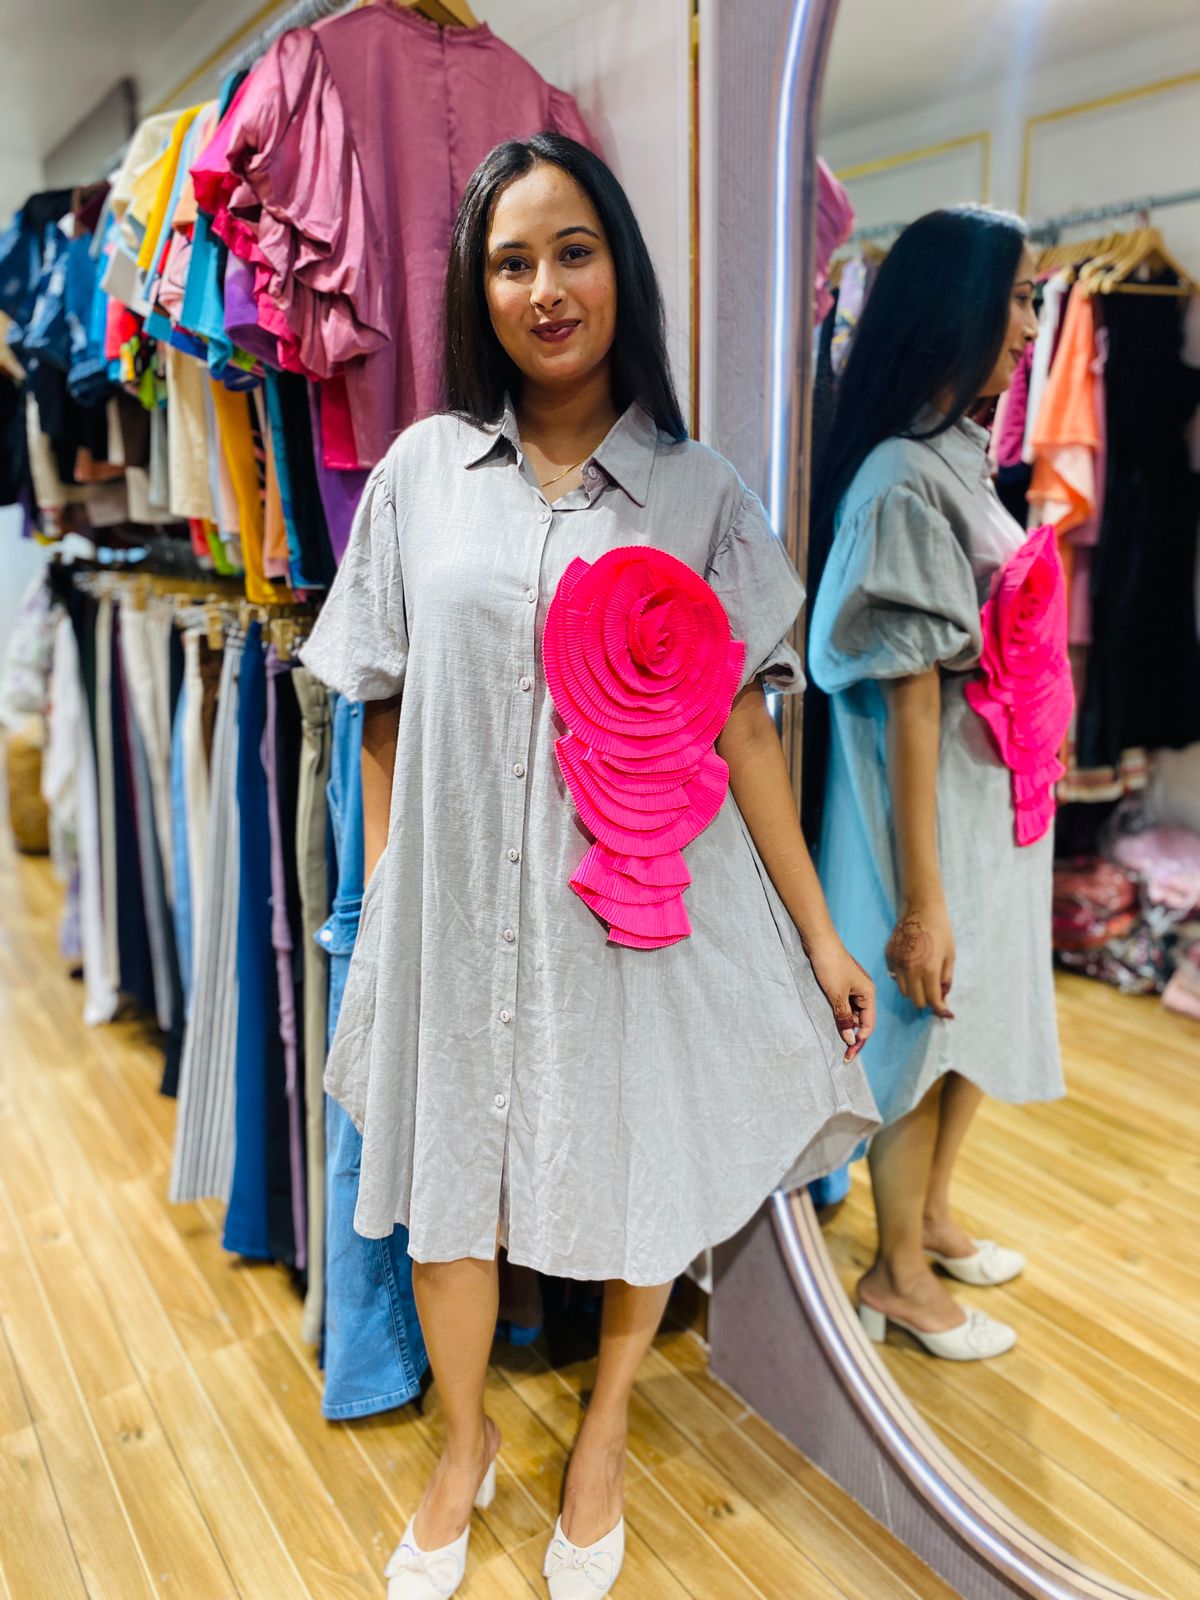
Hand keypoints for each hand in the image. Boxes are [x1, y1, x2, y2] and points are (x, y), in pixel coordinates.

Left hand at [807, 938, 875, 1062]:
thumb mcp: (836, 995)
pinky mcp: (842, 983)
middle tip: (842, 1052)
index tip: (848, 1055)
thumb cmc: (830, 966)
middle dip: (853, 1035)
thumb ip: (844, 1018)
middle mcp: (864, 991)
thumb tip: (851, 1039)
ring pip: (852, 1012)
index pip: (868, 1024)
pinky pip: (844, 1004)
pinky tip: (832, 1021)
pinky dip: (840, 1014)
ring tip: (836, 1039)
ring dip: (845, 1025)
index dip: (860, 1041)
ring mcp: (853, 986)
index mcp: (868, 993)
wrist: (819, 941)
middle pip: (862, 1019)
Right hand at [886, 897, 955, 1017]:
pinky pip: (895, 977)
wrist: (921, 908)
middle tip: (935, 998)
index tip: (946, 1013)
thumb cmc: (941, 930)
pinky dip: (904, 979)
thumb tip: (944, 996)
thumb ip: (946, 978)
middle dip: (927, 1002)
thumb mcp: (950, 955)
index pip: (933, 1000)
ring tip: (923, 984)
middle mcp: (911, 969)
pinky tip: (912, 970)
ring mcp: (897, 963)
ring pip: (904, 991)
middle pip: (916, 1000)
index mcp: (929, 970)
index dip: (941, 1010)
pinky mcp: (889, 956)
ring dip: (914, 992)